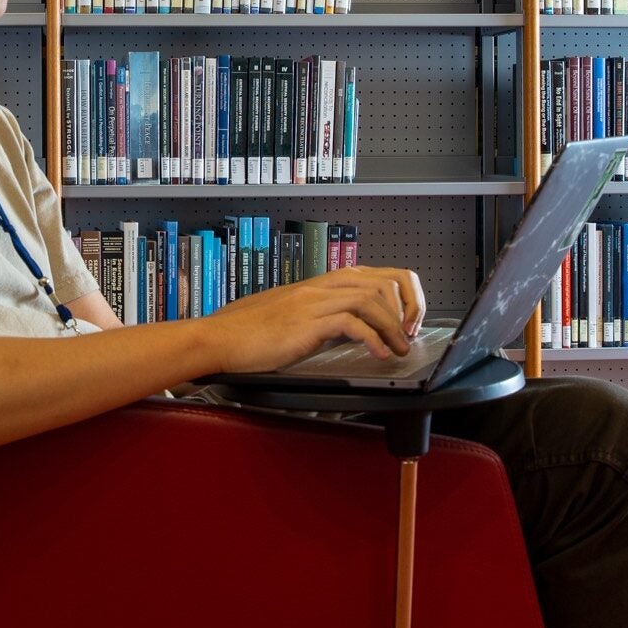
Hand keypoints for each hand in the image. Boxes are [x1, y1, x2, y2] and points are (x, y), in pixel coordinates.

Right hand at [203, 267, 427, 374]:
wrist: (219, 338)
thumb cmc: (249, 332)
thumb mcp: (295, 319)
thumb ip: (323, 318)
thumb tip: (352, 330)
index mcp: (319, 284)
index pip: (375, 274)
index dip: (400, 294)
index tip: (406, 320)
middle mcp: (319, 287)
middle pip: (381, 281)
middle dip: (406, 308)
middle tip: (409, 335)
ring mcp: (312, 302)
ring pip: (370, 299)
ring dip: (393, 326)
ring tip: (399, 348)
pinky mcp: (305, 322)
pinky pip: (350, 323)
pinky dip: (372, 339)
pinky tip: (377, 354)